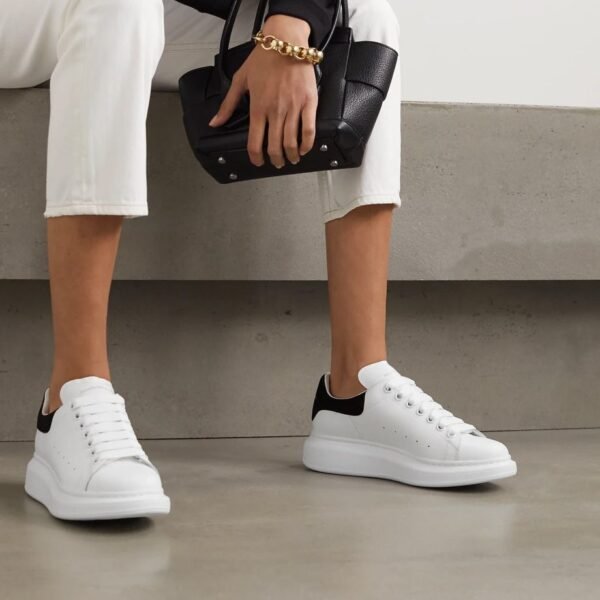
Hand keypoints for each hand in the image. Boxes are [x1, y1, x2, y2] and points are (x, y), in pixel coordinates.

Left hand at [208, 15, 317, 167]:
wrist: (286, 42)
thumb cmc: (263, 59)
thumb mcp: (240, 80)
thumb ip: (228, 105)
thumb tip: (214, 123)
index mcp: (257, 108)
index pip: (255, 143)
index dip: (256, 158)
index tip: (258, 162)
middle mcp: (275, 112)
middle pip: (275, 147)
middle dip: (276, 160)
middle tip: (277, 163)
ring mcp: (293, 108)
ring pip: (292, 142)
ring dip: (291, 156)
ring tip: (291, 159)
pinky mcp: (308, 103)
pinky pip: (308, 130)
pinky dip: (306, 144)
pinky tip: (304, 149)